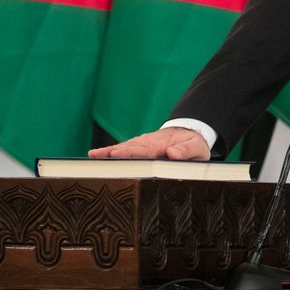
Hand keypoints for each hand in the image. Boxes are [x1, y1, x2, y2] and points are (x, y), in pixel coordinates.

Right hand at [87, 127, 210, 160]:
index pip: (144, 150)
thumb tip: (172, 153)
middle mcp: (148, 143)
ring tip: (93, 157)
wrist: (188, 133)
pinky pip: (123, 149)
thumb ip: (186, 151)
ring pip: (124, 148)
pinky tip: (94, 156)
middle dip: (115, 153)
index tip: (117, 154)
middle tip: (100, 156)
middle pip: (130, 148)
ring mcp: (142, 144)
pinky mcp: (138, 147)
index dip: (130, 153)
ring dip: (108, 152)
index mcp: (162, 144)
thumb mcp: (196, 148)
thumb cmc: (192, 144)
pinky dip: (109, 152)